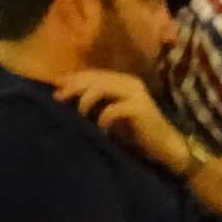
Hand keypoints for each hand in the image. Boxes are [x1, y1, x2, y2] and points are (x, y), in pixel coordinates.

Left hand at [56, 69, 191, 175]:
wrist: (165, 147)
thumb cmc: (138, 133)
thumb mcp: (113, 114)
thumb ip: (98, 103)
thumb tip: (70, 98)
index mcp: (123, 81)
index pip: (93, 74)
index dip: (73, 78)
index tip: (55, 85)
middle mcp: (129, 82)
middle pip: (95, 78)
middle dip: (74, 86)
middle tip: (58, 96)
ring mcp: (136, 94)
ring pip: (102, 88)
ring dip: (85, 99)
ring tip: (77, 112)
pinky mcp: (140, 108)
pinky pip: (114, 108)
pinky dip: (103, 117)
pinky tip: (99, 128)